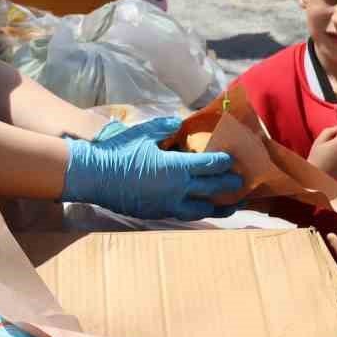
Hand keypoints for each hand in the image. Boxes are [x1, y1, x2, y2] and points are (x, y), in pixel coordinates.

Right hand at [63, 117, 244, 219]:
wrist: (94, 177)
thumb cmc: (118, 152)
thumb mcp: (142, 133)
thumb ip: (165, 127)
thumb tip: (180, 122)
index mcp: (175, 167)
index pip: (208, 166)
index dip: (223, 163)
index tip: (234, 161)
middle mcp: (176, 189)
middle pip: (211, 189)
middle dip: (229, 186)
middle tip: (242, 184)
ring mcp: (167, 205)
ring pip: (201, 209)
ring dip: (218, 207)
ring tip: (230, 206)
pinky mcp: (157, 214)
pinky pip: (184, 214)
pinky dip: (197, 211)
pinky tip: (200, 208)